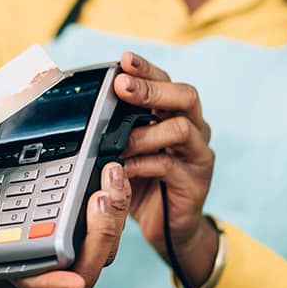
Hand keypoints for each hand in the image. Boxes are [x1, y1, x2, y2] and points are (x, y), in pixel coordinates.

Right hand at [0, 162, 130, 287]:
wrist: (11, 227)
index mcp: (33, 270)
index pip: (50, 283)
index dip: (59, 284)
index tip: (71, 280)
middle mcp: (63, 264)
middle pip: (92, 259)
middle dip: (101, 230)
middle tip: (99, 197)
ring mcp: (84, 243)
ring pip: (110, 237)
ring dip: (116, 206)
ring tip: (111, 173)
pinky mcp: (98, 222)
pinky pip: (115, 215)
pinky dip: (118, 193)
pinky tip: (115, 168)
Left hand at [112, 51, 218, 287]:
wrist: (168, 227)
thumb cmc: (145, 180)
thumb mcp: (128, 148)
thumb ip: (117, 126)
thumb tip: (88, 103)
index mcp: (175, 113)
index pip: (165, 81)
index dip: (146, 68)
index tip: (124, 59)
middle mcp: (194, 127)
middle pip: (184, 96)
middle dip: (150, 89)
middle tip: (122, 87)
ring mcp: (198, 153)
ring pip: (180, 128)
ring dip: (144, 131)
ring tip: (118, 142)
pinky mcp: (196, 180)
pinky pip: (170, 164)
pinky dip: (142, 163)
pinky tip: (122, 168)